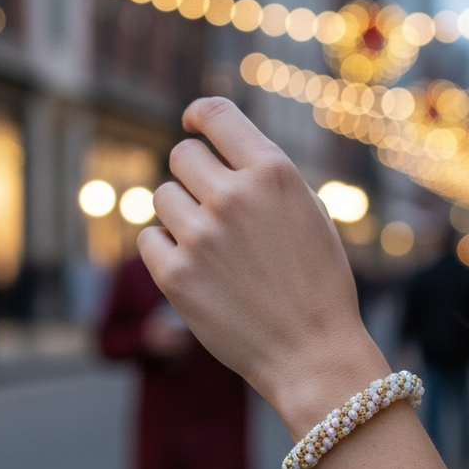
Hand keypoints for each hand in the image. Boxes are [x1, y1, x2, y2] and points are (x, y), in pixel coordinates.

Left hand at [138, 99, 386, 434]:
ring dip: (181, 215)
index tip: (192, 125)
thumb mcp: (309, 212)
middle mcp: (234, 196)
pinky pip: (150, 239)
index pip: (215, 115)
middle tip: (214, 208)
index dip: (198, 116)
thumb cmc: (318, 283)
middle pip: (183, 156)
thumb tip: (220, 151)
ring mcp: (201, 236)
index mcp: (273, 172)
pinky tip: (197, 269)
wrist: (312, 353)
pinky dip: (167, 250)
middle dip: (195, 176)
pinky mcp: (175, 275)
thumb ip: (264, 176)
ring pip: (163, 197)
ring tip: (213, 247)